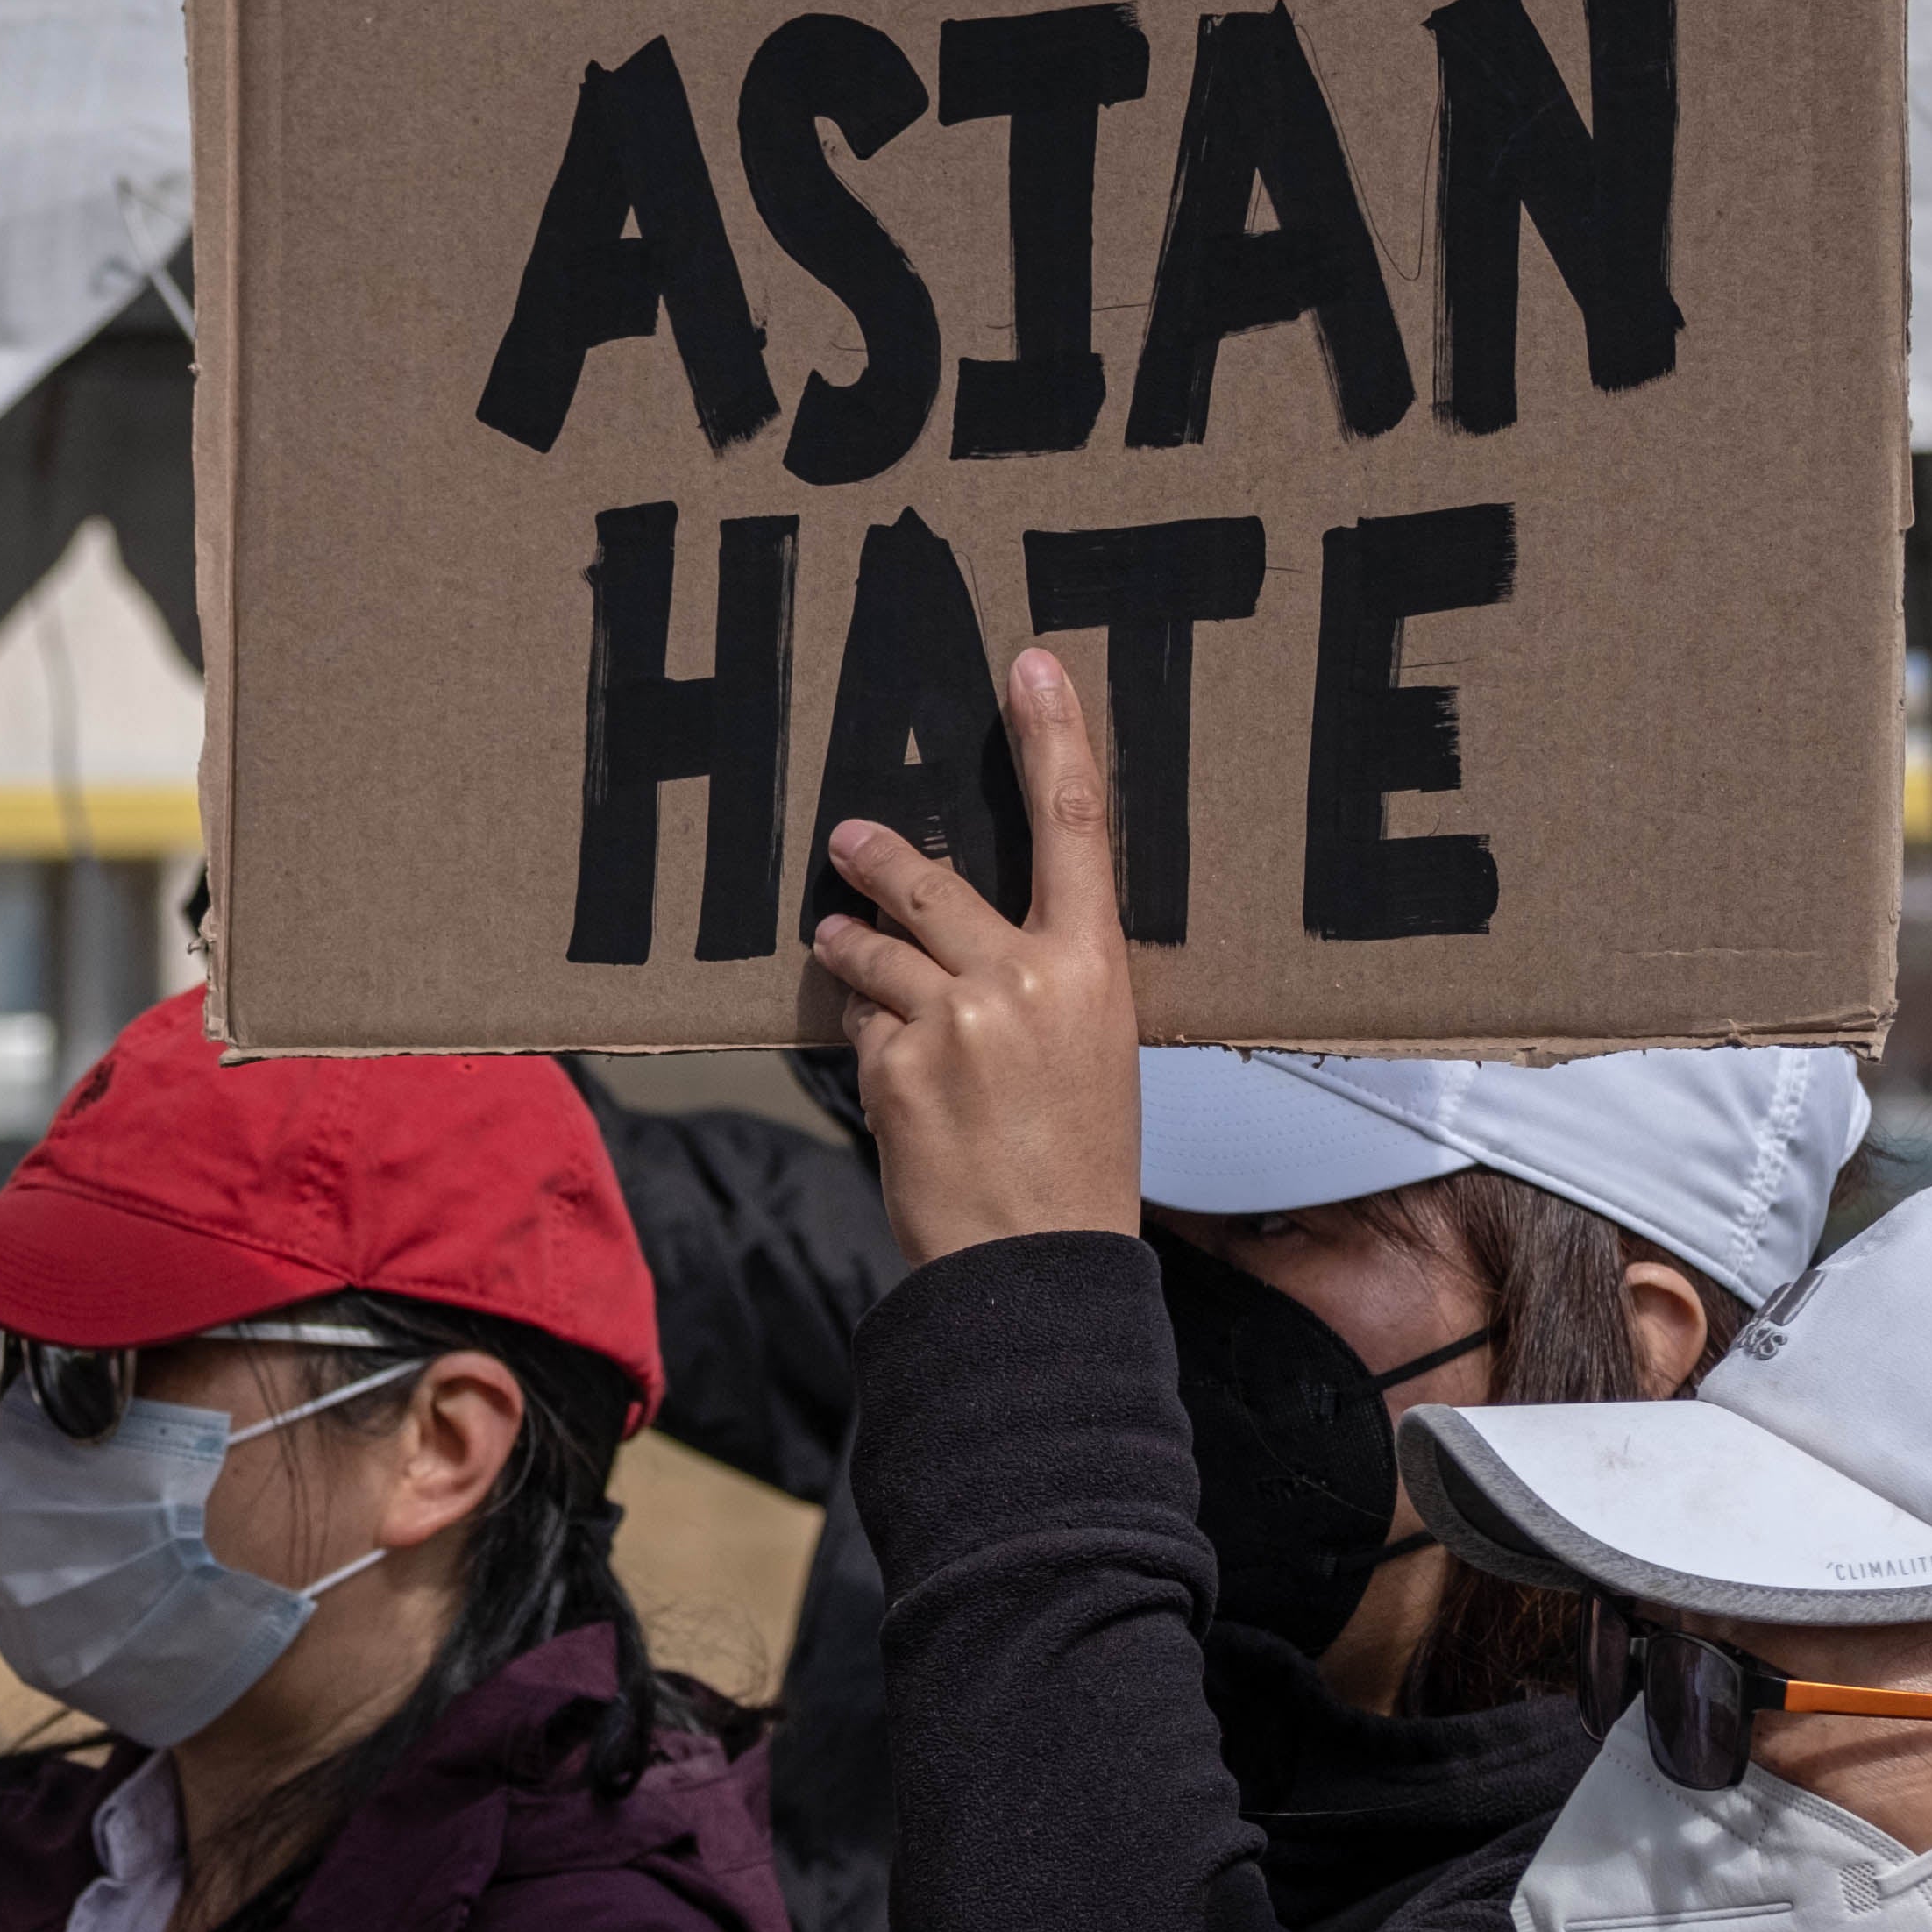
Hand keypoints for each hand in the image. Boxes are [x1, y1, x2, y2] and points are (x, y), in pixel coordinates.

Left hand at [808, 646, 1143, 1265]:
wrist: (1036, 1266)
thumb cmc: (1074, 1166)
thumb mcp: (1093, 1054)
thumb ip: (1046, 982)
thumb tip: (979, 938)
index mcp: (1092, 969)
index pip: (1077, 825)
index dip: (1053, 736)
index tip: (1032, 666)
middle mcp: (1022, 979)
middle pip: (929, 880)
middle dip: (875, 857)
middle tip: (848, 840)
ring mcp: (951, 1020)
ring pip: (870, 946)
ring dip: (845, 946)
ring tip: (838, 949)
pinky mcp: (891, 1066)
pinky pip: (857, 1023)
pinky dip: (861, 1037)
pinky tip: (890, 1076)